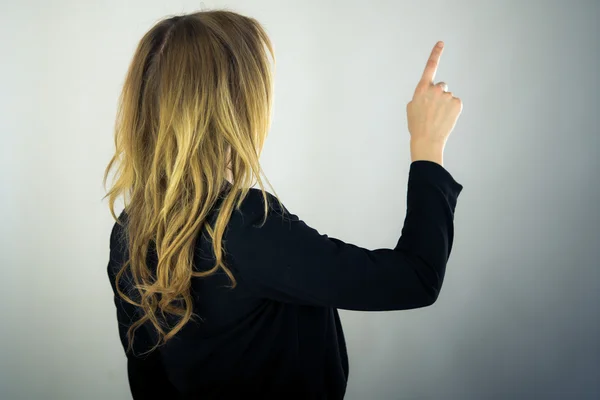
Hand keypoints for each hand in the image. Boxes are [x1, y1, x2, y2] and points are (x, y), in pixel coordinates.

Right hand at [407, 41, 462, 164]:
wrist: (427, 140)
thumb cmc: (416, 125)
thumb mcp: (411, 107)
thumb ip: (420, 95)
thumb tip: (428, 93)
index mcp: (421, 89)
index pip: (430, 66)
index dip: (435, 53)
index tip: (441, 43)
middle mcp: (436, 89)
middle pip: (441, 86)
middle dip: (438, 94)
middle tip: (433, 110)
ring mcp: (447, 96)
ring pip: (448, 97)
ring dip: (444, 104)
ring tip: (437, 117)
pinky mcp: (457, 103)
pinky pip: (455, 103)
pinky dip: (452, 110)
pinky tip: (445, 118)